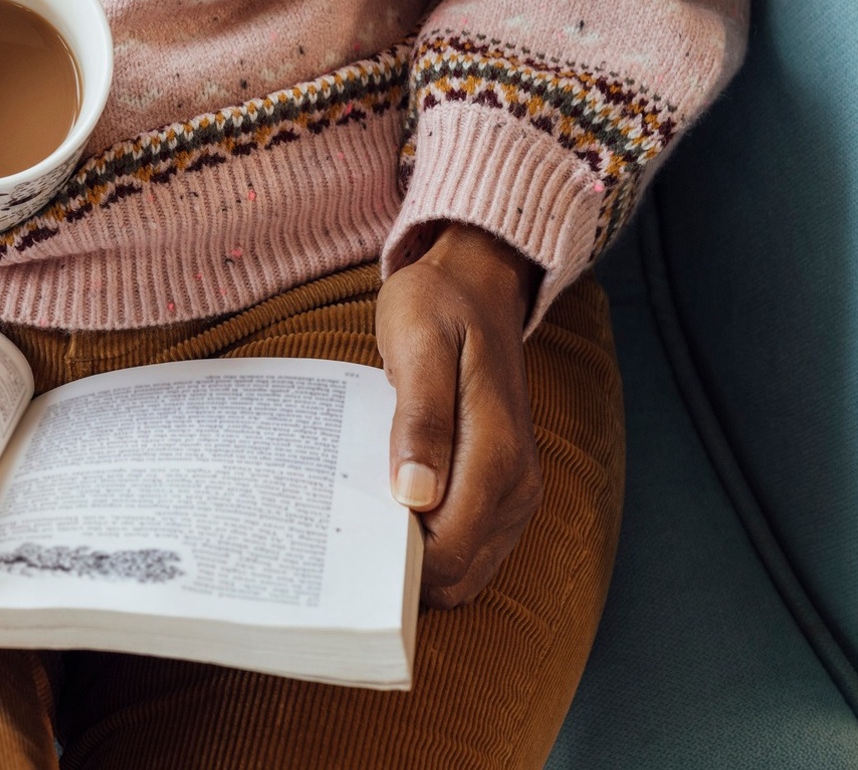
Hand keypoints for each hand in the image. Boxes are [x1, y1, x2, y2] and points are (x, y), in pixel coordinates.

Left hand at [376, 222, 540, 607]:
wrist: (478, 285)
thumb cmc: (439, 307)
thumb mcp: (418, 345)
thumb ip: (420, 419)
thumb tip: (415, 496)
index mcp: (496, 454)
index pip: (449, 550)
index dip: (398, 567)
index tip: (345, 553)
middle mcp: (516, 485)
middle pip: (456, 572)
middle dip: (400, 573)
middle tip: (341, 546)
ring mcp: (513, 491)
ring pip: (463, 568)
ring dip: (413, 563)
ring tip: (358, 531)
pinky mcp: (502, 489)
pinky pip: (467, 544)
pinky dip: (428, 545)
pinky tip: (385, 517)